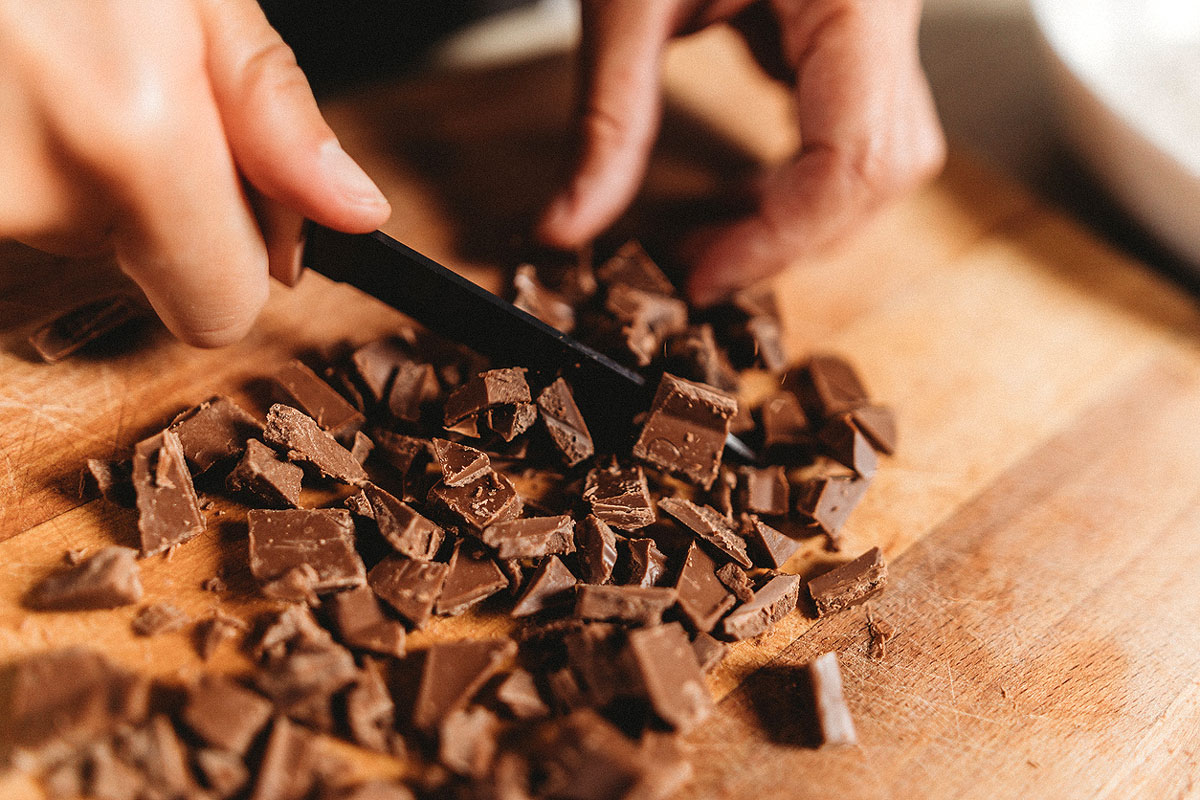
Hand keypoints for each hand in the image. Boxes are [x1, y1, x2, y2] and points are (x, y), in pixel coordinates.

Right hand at [0, 0, 389, 345]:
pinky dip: (11, 143)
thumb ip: (270, 111)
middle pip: (137, 259)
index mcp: (132, 135)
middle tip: (107, 72)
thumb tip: (353, 214)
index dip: (234, 253)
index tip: (226, 191)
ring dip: (69, 157)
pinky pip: (3, 194)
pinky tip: (4, 73)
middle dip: (148, 189)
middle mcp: (29, 191)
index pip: (219, 307)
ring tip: (39, 52)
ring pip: (57, 224)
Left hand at [536, 0, 945, 304]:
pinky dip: (800, 169)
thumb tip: (567, 229)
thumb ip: (605, 122)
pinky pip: (854, 118)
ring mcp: (879, 17)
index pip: (853, 159)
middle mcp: (887, 11)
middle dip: (796, 235)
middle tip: (700, 268)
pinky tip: (743, 181)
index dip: (780, 240)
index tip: (700, 280)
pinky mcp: (853, 23)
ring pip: (882, 153)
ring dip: (803, 211)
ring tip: (718, 236)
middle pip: (885, 169)